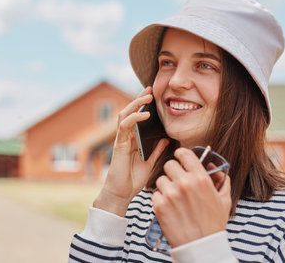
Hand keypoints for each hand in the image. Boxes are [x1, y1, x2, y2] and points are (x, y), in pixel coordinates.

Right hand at [93, 87, 168, 216]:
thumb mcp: (149, 163)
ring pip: (124, 115)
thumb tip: (165, 140)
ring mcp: (120, 140)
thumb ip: (155, 151)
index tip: (152, 95)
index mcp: (131, 140)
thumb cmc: (132, 181)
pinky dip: (134, 118)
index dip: (142, 105)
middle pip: (129, 112)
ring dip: (135, 104)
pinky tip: (145, 115)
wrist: (120, 195)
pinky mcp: (119, 145)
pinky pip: (125, 127)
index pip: (135, 117)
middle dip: (139, 99)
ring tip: (147, 97)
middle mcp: (125, 138)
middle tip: (150, 89)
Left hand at [152, 147, 231, 246]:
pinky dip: (160, 199)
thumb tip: (214, 168)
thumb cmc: (213, 224)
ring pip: (160, 179)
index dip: (181, 154)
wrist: (201, 246)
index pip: (184, 154)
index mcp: (200, 178)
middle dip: (173, 172)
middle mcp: (184, 183)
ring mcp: (170, 194)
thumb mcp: (224, 200)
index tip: (180, 158)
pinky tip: (170, 207)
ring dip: (166, 186)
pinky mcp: (159, 205)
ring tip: (174, 198)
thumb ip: (221, 181)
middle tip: (177, 181)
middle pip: (169, 165)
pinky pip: (155, 194)